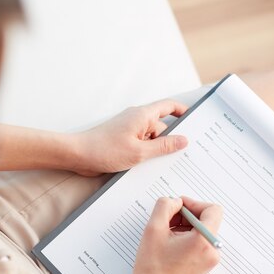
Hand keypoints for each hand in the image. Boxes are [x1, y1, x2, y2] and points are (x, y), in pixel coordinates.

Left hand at [68, 100, 188, 176]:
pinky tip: (146, 167)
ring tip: (159, 165)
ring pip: (151, 139)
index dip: (184, 112)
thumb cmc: (104, 150)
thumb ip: (164, 146)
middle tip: (181, 156)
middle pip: (162, 127)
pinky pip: (140, 146)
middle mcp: (136, 120)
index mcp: (143, 115)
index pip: (169, 106)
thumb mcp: (140, 152)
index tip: (195, 122)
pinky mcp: (122, 141)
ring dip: (156, 151)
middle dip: (170, 141)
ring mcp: (129, 130)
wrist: (78, 155)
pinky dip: (145, 155)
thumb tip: (183, 140)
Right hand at [129, 196, 222, 273]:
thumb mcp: (153, 229)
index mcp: (203, 241)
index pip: (212, 210)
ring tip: (166, 234)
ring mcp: (210, 260)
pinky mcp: (204, 265)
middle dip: (187, 215)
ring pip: (203, 231)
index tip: (178, 207)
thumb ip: (164, 206)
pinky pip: (200, 242)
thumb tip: (175, 201)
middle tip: (168, 220)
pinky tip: (170, 244)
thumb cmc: (152, 267)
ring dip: (185, 226)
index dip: (194, 203)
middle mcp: (212, 251)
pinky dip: (187, 237)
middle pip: (207, 220)